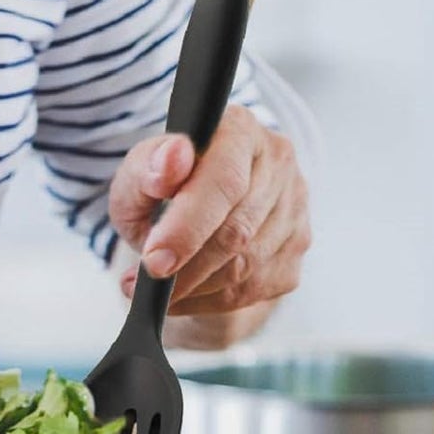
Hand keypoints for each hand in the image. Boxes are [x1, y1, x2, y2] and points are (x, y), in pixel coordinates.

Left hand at [109, 106, 309, 344]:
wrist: (189, 212)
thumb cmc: (161, 191)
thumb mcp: (138, 176)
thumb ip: (147, 168)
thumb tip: (173, 160)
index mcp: (239, 131)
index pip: (224, 182)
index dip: (187, 229)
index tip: (153, 261)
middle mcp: (278, 162)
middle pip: (237, 232)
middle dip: (185, 270)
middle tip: (143, 286)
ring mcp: (294, 206)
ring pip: (246, 268)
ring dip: (194, 290)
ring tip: (158, 292)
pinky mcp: (295, 247)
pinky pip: (252, 290)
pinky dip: (209, 302)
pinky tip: (185, 295)